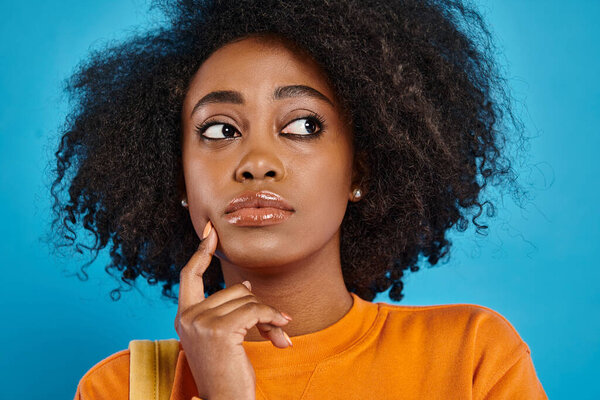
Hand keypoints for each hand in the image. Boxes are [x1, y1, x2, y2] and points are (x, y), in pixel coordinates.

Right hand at [175, 220, 292, 399]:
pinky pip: (255, 310)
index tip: (210, 231)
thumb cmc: (227, 373)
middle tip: (274, 327)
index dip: (201, 252)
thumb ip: (227, 310)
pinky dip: (273, 318)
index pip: (188, 276)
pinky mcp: (218, 330)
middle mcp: (187, 318)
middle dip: (258, 307)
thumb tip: (244, 284)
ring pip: (247, 299)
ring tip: (277, 337)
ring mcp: (200, 323)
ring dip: (269, 317)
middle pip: (233, 290)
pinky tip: (282, 337)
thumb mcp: (222, 337)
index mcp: (183, 318)